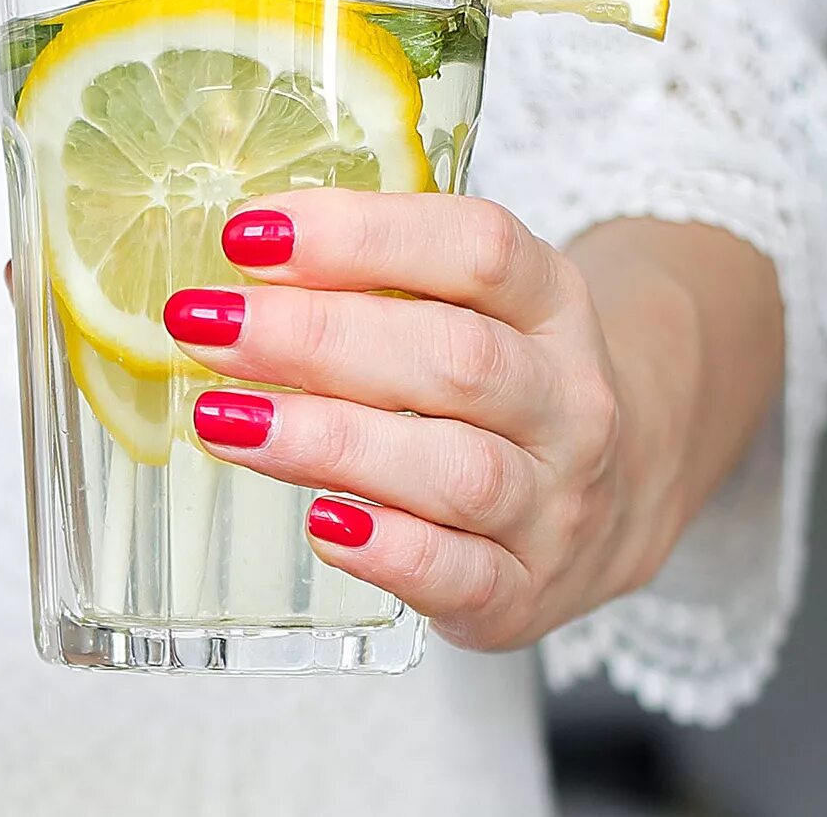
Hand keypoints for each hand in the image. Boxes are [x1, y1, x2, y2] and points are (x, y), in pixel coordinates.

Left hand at [166, 189, 644, 651]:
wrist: (622, 494)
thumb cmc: (499, 379)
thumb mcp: (469, 301)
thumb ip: (370, 276)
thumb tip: (226, 263)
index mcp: (551, 302)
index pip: (478, 249)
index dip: (361, 235)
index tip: (248, 233)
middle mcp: (567, 401)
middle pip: (456, 358)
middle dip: (314, 337)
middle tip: (204, 323)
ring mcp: (555, 503)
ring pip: (456, 470)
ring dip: (325, 442)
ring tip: (221, 418)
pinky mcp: (526, 593)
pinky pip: (462, 577)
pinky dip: (387, 553)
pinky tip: (319, 522)